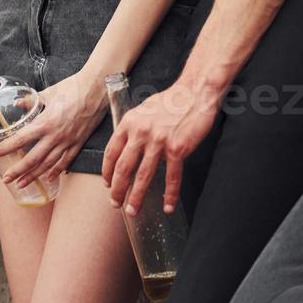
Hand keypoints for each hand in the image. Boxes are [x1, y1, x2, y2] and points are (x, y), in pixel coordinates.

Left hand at [0, 71, 105, 187]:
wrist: (97, 89)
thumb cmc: (73, 88)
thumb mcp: (48, 92)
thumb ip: (31, 101)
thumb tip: (18, 104)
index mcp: (45, 122)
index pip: (21, 139)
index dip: (6, 147)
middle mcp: (55, 136)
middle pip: (33, 158)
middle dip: (18, 170)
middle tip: (7, 179)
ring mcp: (68, 142)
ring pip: (48, 164)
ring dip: (34, 175)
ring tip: (22, 184)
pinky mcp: (79, 143)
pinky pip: (66, 161)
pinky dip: (56, 171)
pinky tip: (49, 178)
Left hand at [101, 80, 218, 215]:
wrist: (195, 93)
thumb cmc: (171, 101)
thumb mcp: (144, 110)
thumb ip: (134, 128)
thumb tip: (126, 147)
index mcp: (129, 122)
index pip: (111, 152)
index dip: (107, 172)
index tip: (108, 184)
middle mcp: (141, 132)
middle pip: (123, 168)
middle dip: (117, 189)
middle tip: (115, 203)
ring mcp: (159, 141)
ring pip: (143, 176)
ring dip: (137, 196)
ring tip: (132, 210)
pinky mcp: (178, 148)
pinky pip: (172, 177)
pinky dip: (169, 195)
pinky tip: (167, 206)